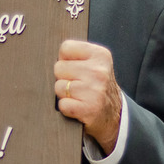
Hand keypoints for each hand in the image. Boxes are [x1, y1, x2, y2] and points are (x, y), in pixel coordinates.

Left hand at [53, 39, 122, 153]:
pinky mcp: (89, 109)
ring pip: (58, 87)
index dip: (66, 60)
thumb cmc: (98, 87)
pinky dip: (67, 108)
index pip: (65, 47)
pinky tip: (78, 107)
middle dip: (64, 78)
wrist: (114, 115)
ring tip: (79, 96)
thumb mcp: (96, 64)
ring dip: (64, 94)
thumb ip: (76, 56)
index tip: (76, 69)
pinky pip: (62, 104)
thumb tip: (49, 54)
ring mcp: (94, 90)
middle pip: (58, 67)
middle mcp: (99, 71)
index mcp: (100, 55)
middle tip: (78, 85)